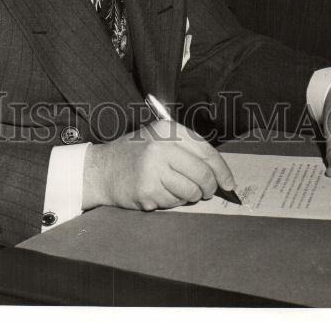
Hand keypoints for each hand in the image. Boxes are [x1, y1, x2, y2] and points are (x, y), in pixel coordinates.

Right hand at [82, 119, 235, 211]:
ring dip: (189, 196)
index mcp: (168, 129)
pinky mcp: (147, 189)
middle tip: (206, 193)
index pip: (206, 150)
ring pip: (190, 191)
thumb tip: (217, 171)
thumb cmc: (134, 155)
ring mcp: (154, 167)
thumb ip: (185, 149)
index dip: (222, 170)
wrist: (102, 169)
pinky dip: (171, 202)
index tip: (229, 183)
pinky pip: (173, 202)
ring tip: (175, 190)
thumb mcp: (158, 139)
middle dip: (209, 188)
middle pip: (202, 173)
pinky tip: (158, 193)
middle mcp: (162, 145)